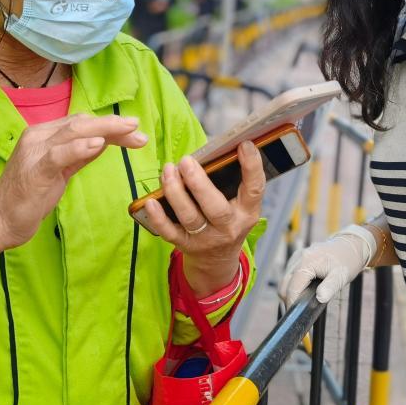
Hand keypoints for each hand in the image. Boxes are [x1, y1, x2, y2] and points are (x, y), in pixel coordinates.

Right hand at [0, 113, 147, 251]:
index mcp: (44, 135)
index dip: (110, 124)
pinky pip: (59, 154)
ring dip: (105, 129)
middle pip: (81, 123)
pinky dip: (80, 147)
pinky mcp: (34, 170)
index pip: (82, 123)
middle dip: (113, 124)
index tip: (135, 131)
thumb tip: (103, 141)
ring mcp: (35, 152)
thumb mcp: (59, 172)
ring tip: (130, 130)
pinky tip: (100, 144)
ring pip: (74, 131)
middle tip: (139, 128)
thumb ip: (78, 155)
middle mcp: (38, 136)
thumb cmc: (28, 197)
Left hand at [137, 141, 265, 294]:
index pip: (254, 189)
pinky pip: (169, 232)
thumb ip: (233, 180)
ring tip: (168, 170)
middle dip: (199, 183)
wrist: (217, 260)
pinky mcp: (185, 245)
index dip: (252, 167)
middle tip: (186, 160)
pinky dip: (158, 217)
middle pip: (215, 208)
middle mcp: (228, 227)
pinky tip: (150, 201)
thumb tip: (216, 148)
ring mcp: (206, 238)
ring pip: (189, 216)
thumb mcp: (240, 205)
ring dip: (176, 191)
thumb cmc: (228, 219)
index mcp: (247, 212)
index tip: (244, 144)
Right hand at [279, 225, 376, 303]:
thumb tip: (319, 298)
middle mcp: (298, 257)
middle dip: (289, 299)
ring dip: (290, 292)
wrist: (350, 245)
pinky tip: (304, 291)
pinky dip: (293, 285)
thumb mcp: (341, 276)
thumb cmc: (347, 261)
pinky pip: (289, 275)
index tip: (297, 317)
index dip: (292, 303)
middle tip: (301, 312)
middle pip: (284, 284)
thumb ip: (330, 287)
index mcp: (307, 261)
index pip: (292, 287)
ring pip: (285, 280)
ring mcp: (296, 256)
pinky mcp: (297, 258)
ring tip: (303, 303)